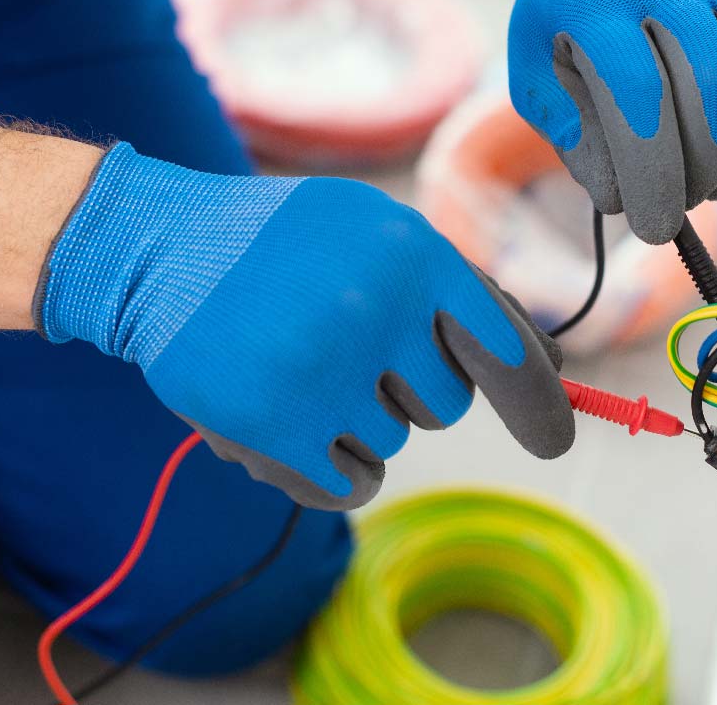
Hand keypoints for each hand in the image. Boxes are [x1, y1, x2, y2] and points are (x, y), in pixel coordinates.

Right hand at [36, 143, 573, 508]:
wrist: (159, 251)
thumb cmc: (288, 245)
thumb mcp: (378, 231)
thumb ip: (461, 292)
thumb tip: (553, 368)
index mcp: (413, 252)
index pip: (504, 347)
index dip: (537, 401)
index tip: (557, 441)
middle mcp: (375, 308)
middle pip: (446, 403)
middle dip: (407, 386)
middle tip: (343, 344)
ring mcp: (323, 371)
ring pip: (392, 443)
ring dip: (355, 421)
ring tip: (298, 365)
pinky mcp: (274, 427)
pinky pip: (351, 485)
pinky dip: (331, 467)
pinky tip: (290, 418)